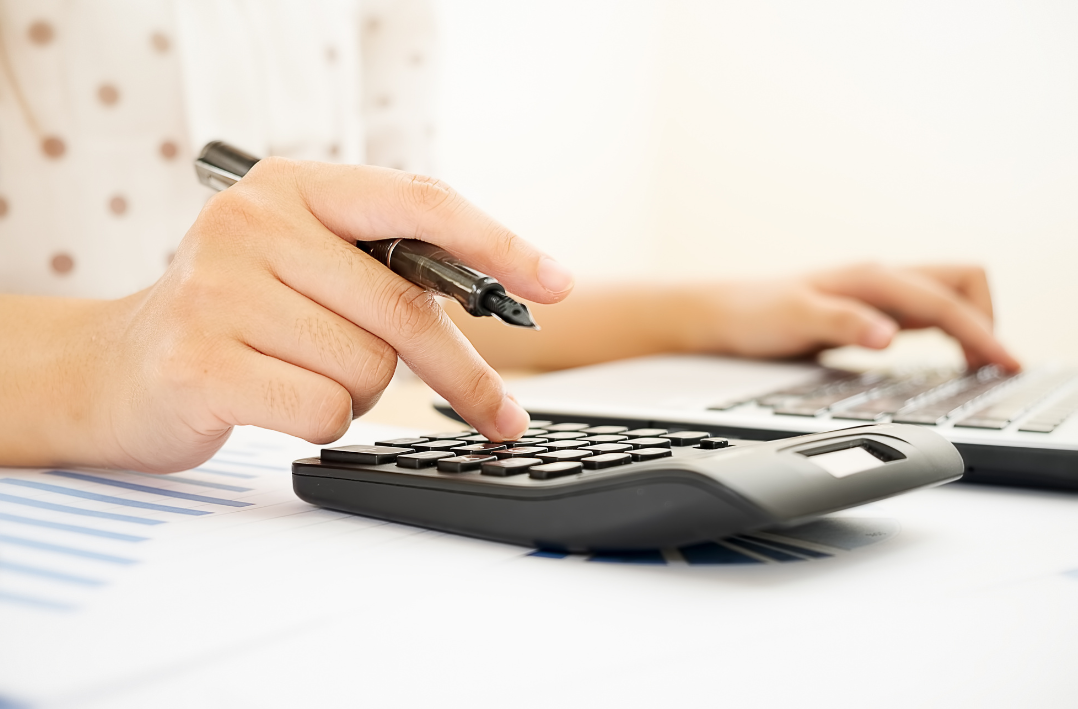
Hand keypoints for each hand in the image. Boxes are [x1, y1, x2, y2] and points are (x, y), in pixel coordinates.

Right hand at [16, 160, 573, 472]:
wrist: (118, 369)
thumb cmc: (235, 318)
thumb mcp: (303, 265)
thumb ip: (381, 268)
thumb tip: (495, 298)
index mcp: (293, 188)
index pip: (421, 203)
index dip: (498, 244)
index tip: (554, 284)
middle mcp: (253, 224)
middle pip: (405, 308)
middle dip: (463, 373)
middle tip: (501, 414)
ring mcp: (220, 291)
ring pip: (370, 369)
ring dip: (363, 394)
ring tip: (307, 377)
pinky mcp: (203, 362)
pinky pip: (326, 410)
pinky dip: (325, 422)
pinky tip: (281, 404)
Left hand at [700, 263, 1018, 369]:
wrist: (724, 313)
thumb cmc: (755, 313)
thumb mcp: (795, 319)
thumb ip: (843, 324)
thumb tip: (890, 335)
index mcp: (871, 278)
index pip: (946, 302)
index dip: (982, 332)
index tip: (1005, 363)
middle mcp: (879, 279)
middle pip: (962, 284)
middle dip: (986, 320)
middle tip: (992, 367)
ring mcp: (876, 293)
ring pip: (947, 296)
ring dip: (971, 325)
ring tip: (981, 367)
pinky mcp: (869, 310)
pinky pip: (926, 313)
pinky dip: (949, 332)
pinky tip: (947, 357)